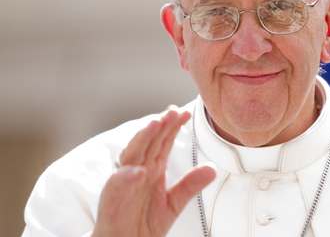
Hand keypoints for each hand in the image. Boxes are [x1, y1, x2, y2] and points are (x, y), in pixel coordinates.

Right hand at [92, 108, 215, 236]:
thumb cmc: (142, 224)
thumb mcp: (173, 204)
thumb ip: (190, 185)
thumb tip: (211, 169)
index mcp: (152, 169)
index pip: (163, 142)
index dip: (173, 126)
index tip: (185, 112)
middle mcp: (137, 172)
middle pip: (148, 142)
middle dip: (160, 125)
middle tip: (172, 111)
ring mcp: (123, 185)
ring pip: (131, 156)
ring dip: (142, 139)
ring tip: (155, 124)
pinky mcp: (111, 202)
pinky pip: (117, 187)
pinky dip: (126, 177)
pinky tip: (138, 170)